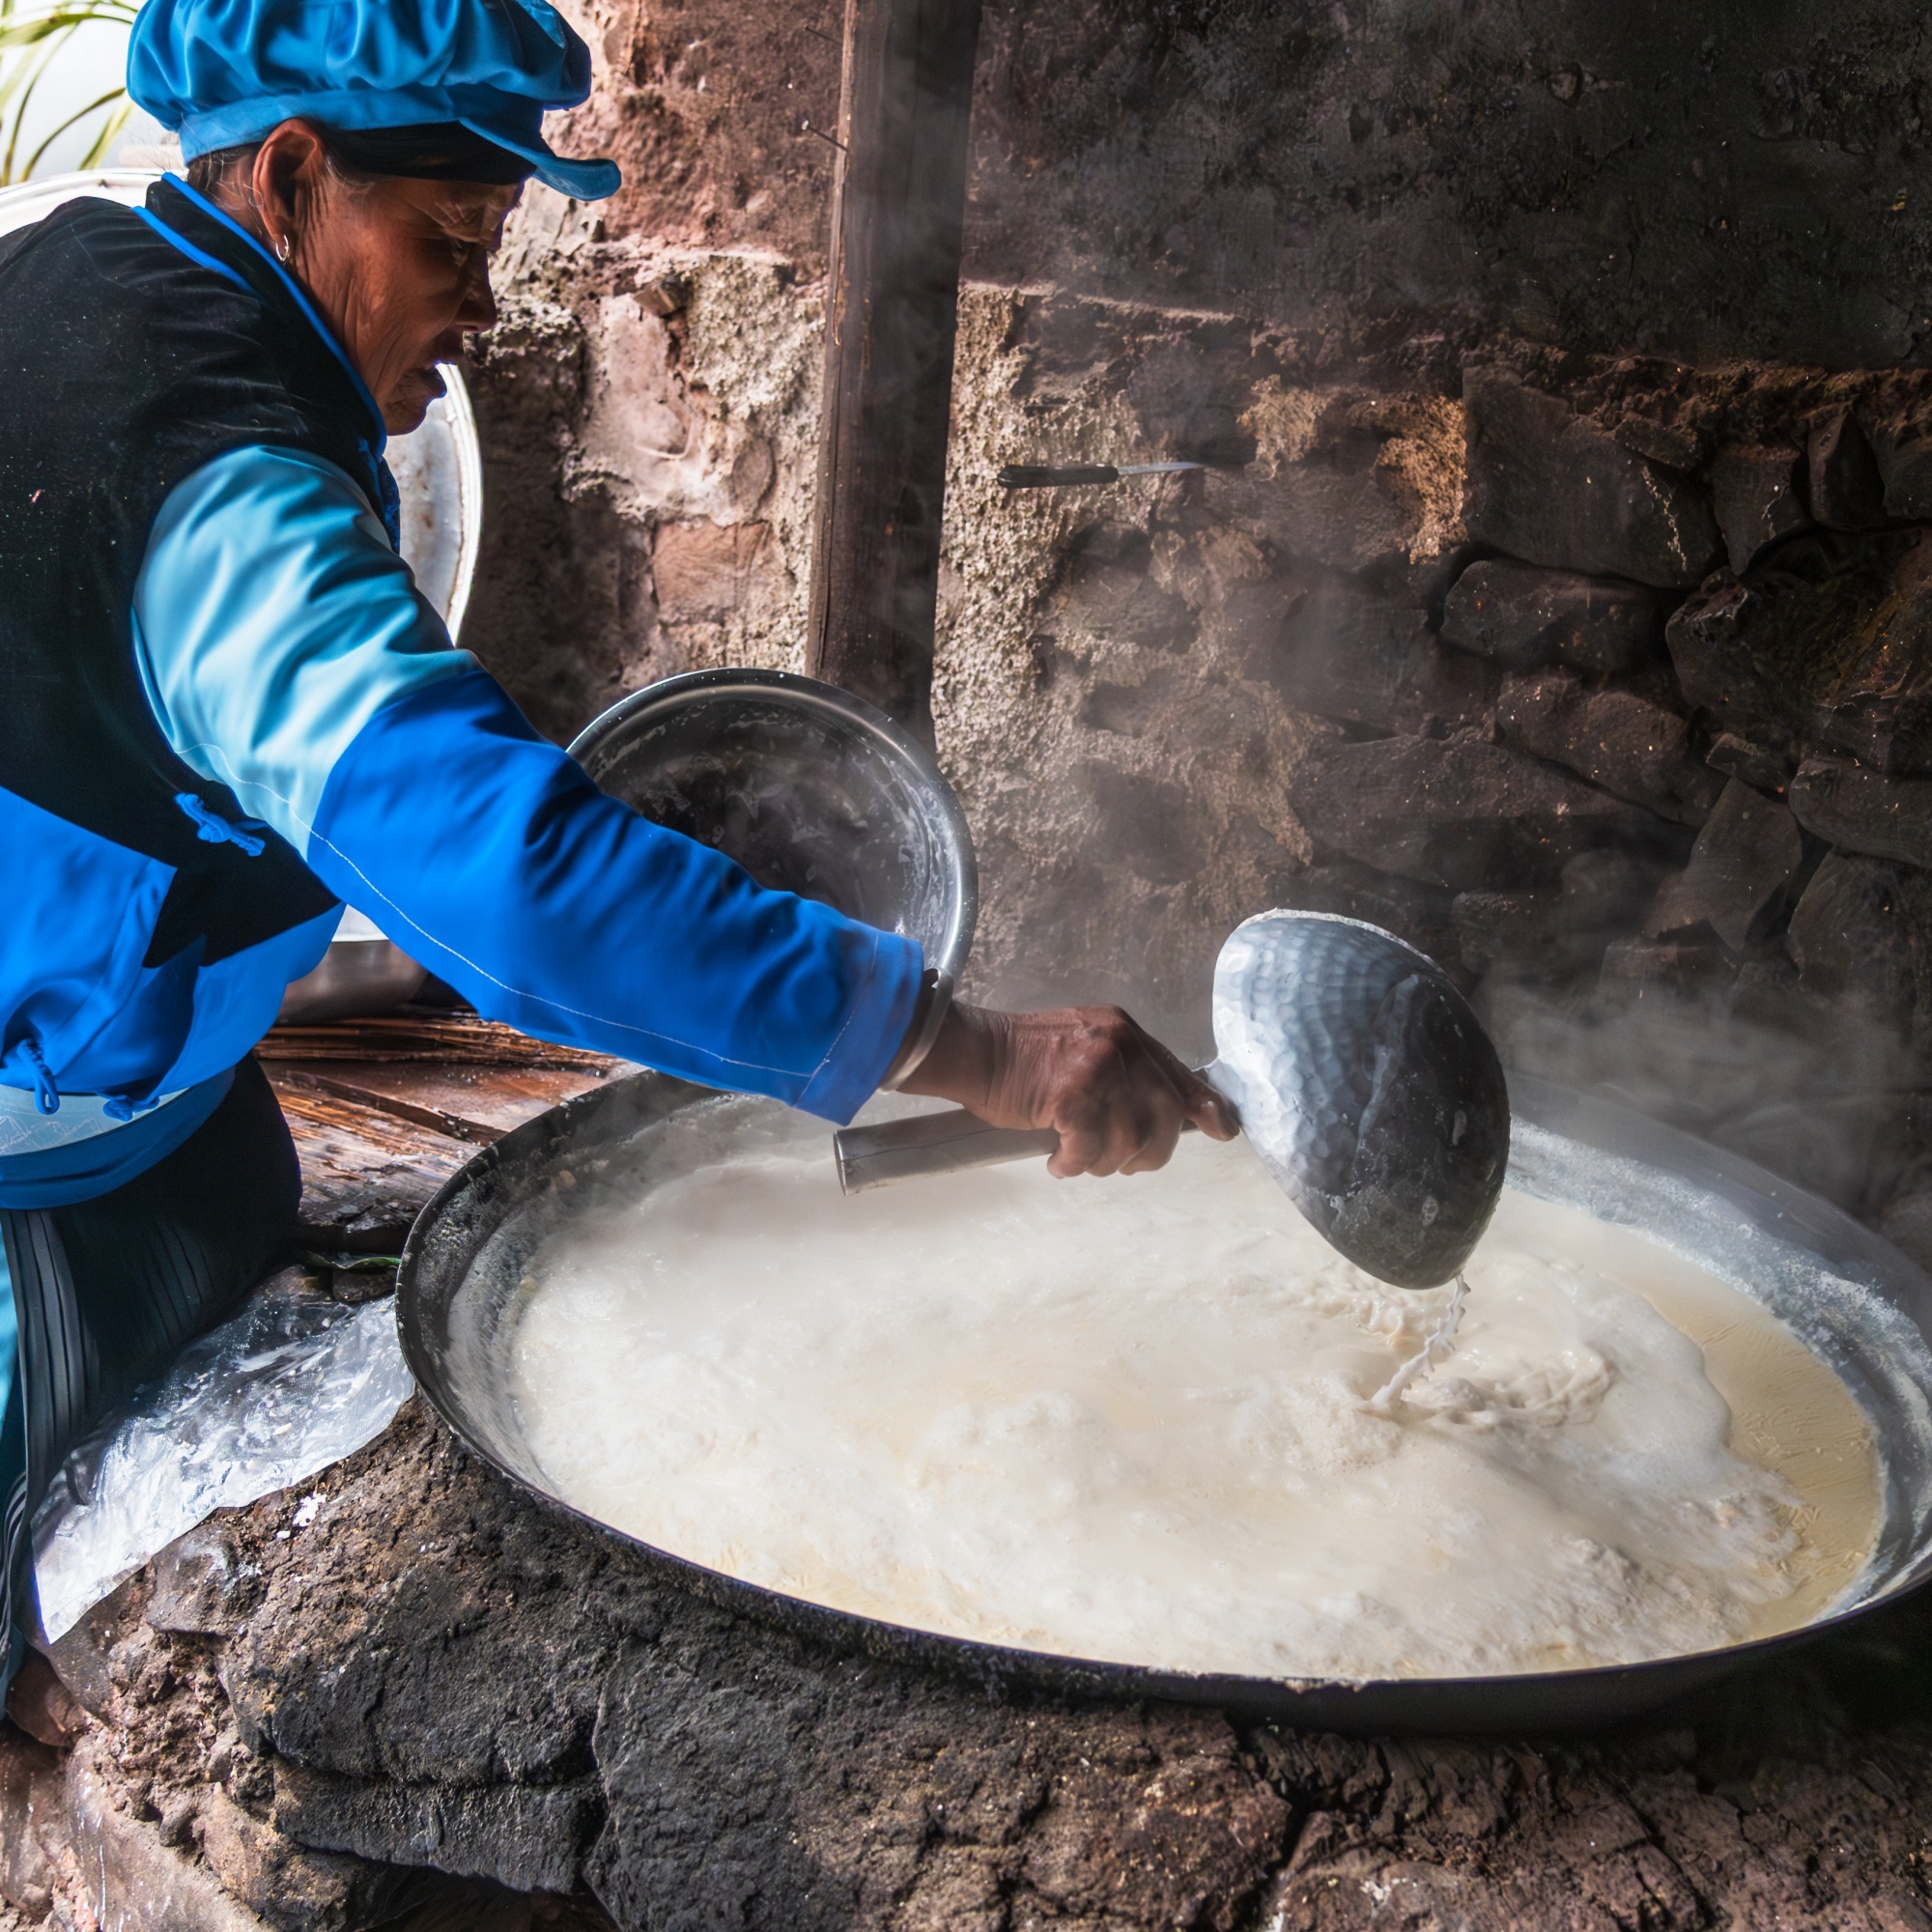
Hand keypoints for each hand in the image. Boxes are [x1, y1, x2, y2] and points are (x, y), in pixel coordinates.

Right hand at [899, 1001, 1237, 1176]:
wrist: (976, 1051)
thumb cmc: (1022, 1058)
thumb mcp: (1084, 1049)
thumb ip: (1122, 1073)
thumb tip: (1158, 1115)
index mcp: (1125, 1032)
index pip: (1178, 1074)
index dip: (1204, 1106)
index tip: (1224, 1131)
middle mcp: (1119, 1045)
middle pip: (1162, 1117)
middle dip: (1146, 1153)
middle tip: (1121, 1164)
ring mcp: (1097, 1068)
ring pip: (1127, 1141)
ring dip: (1103, 1162)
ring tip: (1075, 1157)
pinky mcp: (1071, 1095)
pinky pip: (1088, 1150)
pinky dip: (1072, 1164)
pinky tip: (1056, 1161)